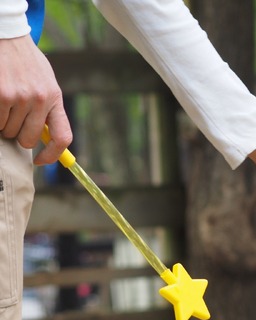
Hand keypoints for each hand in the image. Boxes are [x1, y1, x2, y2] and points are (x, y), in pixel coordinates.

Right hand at [0, 35, 71, 164]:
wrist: (6, 36)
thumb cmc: (26, 63)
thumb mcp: (45, 82)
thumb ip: (48, 109)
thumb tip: (48, 140)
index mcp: (55, 98)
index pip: (62, 137)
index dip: (53, 155)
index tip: (40, 161)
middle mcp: (40, 99)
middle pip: (28, 139)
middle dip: (18, 135)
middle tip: (13, 120)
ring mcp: (19, 97)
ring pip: (8, 131)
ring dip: (4, 122)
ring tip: (5, 101)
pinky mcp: (0, 95)